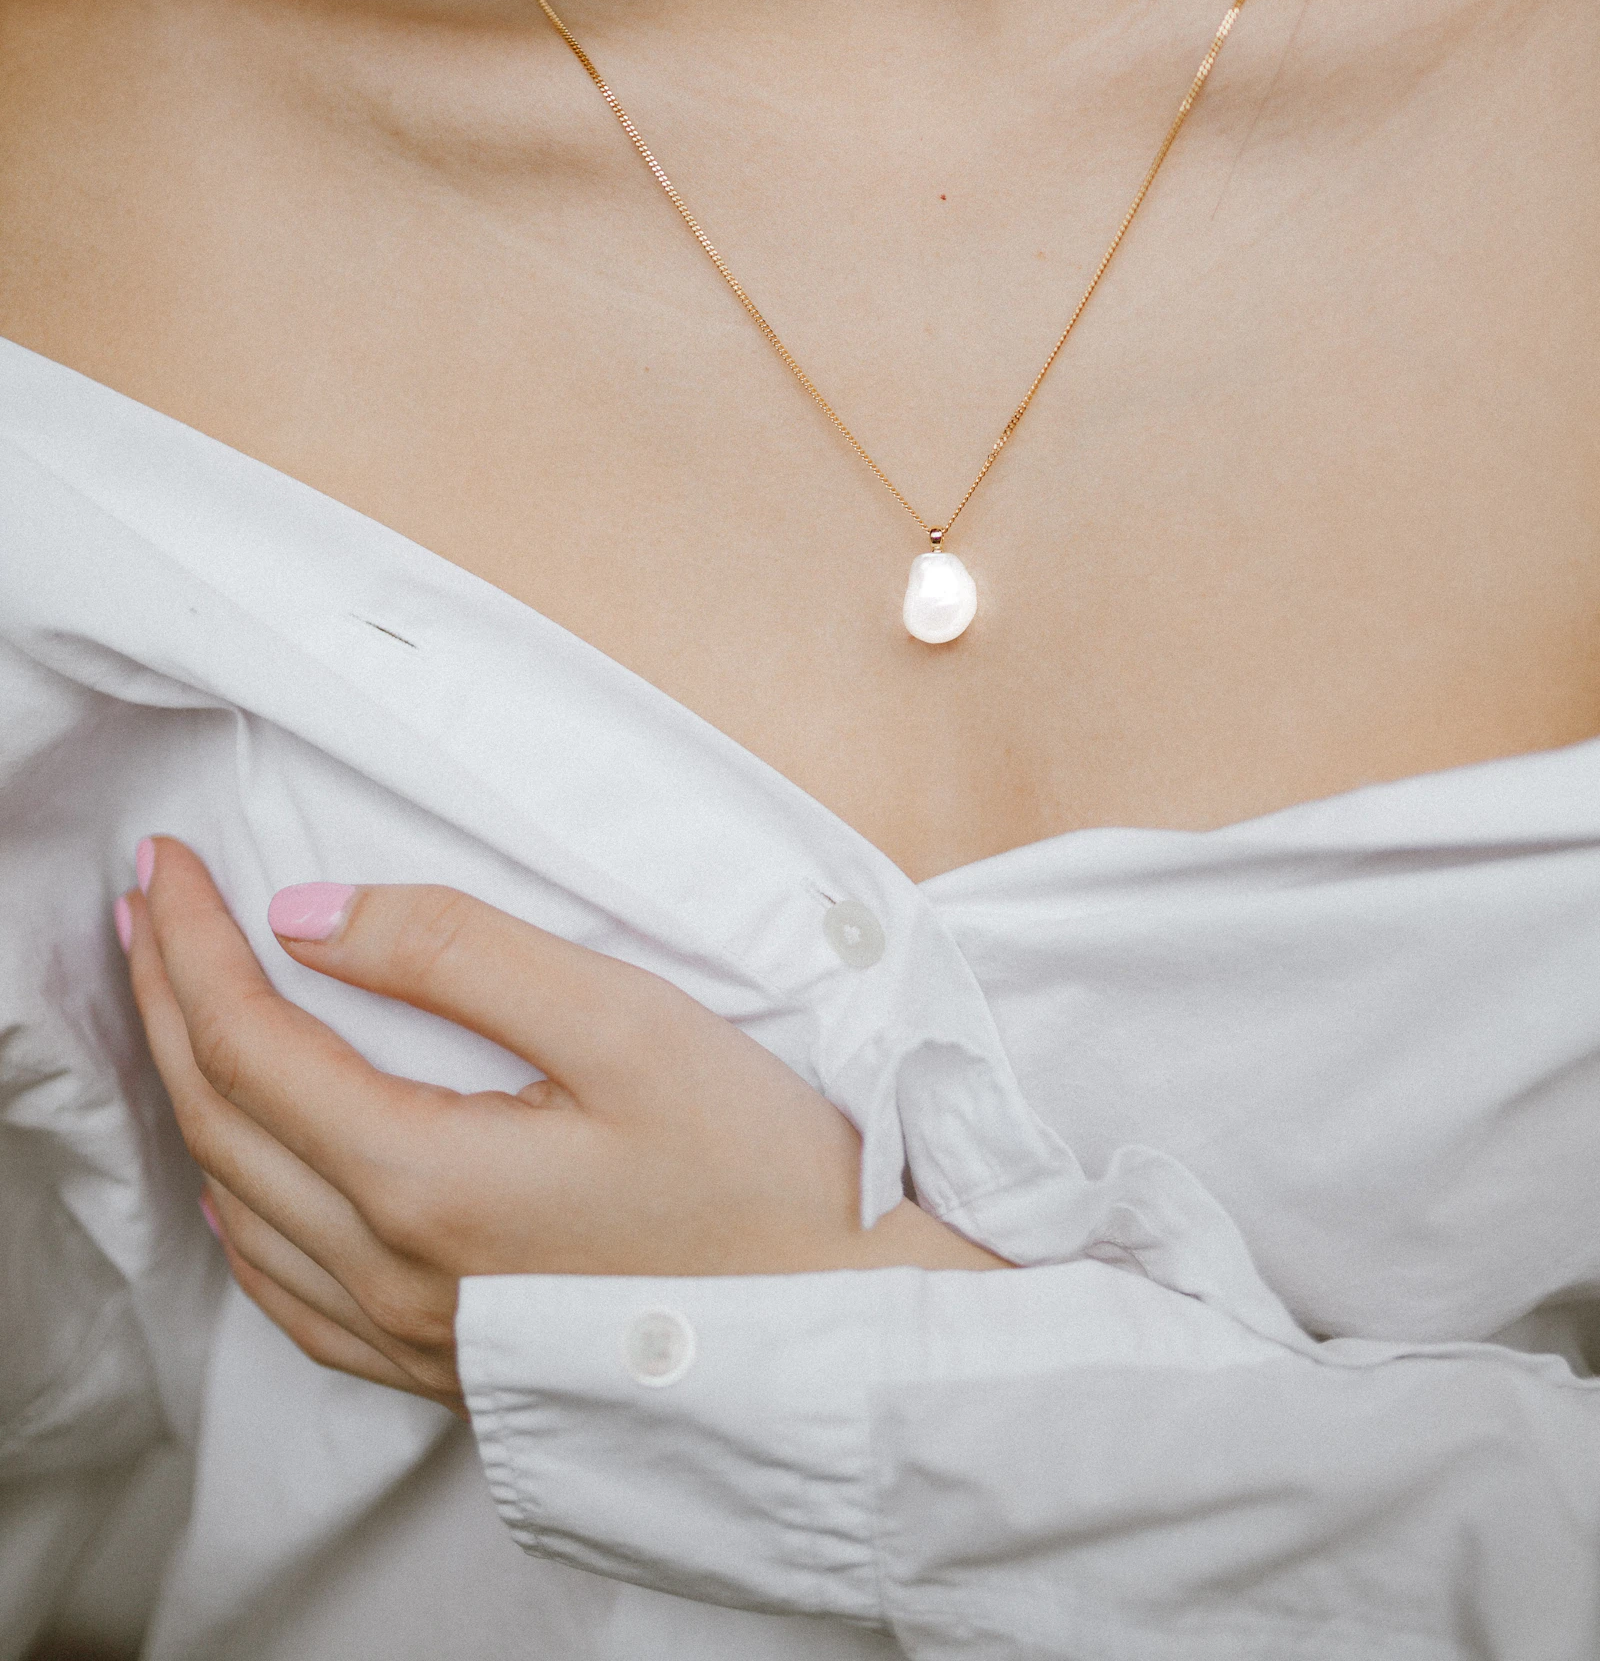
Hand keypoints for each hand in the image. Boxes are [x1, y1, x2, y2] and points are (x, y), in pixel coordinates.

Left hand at [120, 839, 1004, 1412]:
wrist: (839, 1331)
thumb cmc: (755, 1171)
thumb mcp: (624, 1023)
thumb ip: (462, 955)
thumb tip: (310, 916)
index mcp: (421, 1177)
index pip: (252, 1041)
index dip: (195, 941)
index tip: (170, 860)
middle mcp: (391, 1270)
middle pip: (222, 1119)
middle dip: (167, 1000)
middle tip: (143, 906)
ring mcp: (412, 1334)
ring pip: (240, 1205)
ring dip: (189, 1092)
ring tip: (175, 1005)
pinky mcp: (448, 1366)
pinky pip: (288, 1292)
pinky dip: (240, 1206)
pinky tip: (245, 1175)